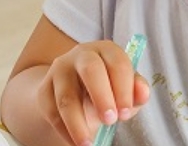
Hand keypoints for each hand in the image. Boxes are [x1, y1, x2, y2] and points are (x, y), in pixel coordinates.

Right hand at [37, 41, 151, 145]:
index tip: (126, 113)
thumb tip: (143, 93)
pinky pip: (52, 112)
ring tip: (88, 144)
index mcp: (106, 51)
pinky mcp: (44, 90)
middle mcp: (81, 55)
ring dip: (77, 123)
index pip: (117, 63)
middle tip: (110, 121)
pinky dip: (65, 131)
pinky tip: (76, 142)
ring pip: (66, 96)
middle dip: (102, 97)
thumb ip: (136, 90)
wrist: (75, 92)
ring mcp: (60, 71)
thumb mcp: (124, 88)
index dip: (124, 89)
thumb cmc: (107, 88)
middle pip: (91, 70)